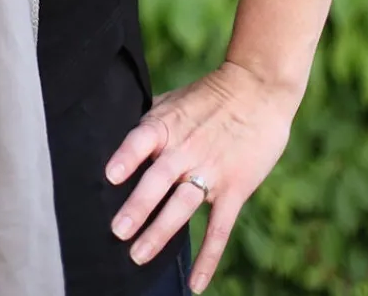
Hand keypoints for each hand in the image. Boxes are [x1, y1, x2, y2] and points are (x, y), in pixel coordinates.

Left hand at [105, 60, 297, 292]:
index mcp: (167, 125)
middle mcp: (186, 148)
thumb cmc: (209, 96)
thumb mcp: (173, 101)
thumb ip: (150, 123)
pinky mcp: (234, 188)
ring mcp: (211, 170)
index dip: (126, 156)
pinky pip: (219, 228)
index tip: (110, 175)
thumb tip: (117, 140)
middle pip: (158, 180)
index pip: (142, 140)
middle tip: (118, 232)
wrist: (257, 89)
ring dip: (160, 231)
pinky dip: (207, 257)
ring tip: (138, 255)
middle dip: (138, 207)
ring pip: (182, 206)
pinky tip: (196, 283)